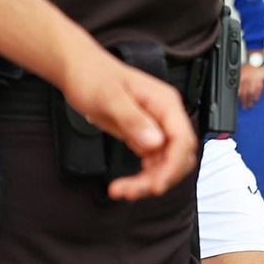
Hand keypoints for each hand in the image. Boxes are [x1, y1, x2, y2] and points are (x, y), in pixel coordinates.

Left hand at [61, 48, 198, 200]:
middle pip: (178, 156)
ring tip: (122, 190)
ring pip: (165, 163)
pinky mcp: (144, 135)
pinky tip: (126, 183)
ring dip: (148, 181)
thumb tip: (155, 142)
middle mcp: (165, 116)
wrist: (80, 71)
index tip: (156, 186)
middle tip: (131, 192)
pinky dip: (142, 176)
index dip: (173, 166)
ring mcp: (156, 127)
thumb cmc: (94, 77)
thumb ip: (133, 120)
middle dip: (159, 177)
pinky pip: (152, 162)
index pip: (183, 139)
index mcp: (165, 103)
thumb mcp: (110, 97)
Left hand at [238, 61, 263, 108]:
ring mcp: (256, 79)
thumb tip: (237, 86)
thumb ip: (240, 77)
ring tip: (251, 105)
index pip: (241, 88)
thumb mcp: (242, 68)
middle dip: (246, 100)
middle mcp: (250, 78)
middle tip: (245, 106)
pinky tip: (257, 98)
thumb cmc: (250, 62)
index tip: (240, 101)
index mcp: (244, 75)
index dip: (240, 96)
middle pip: (247, 91)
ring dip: (252, 99)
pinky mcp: (262, 79)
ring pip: (253, 91)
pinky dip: (258, 94)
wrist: (259, 58)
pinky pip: (260, 88)